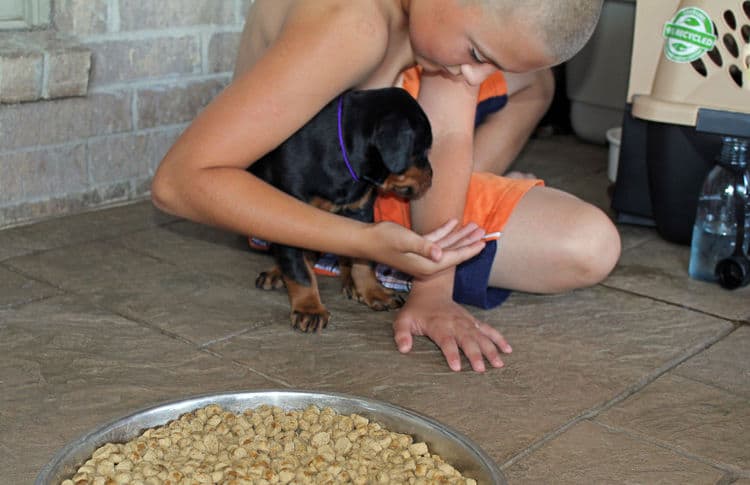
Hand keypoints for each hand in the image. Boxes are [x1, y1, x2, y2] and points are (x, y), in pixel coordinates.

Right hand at [365, 219, 485, 278]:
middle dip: (469, 241)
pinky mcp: (416, 249)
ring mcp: (421, 257)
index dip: (470, 249)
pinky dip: (444, 232)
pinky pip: (435, 241)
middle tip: (485, 231)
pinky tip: (453, 222)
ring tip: (474, 225)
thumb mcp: (405, 241)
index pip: (454, 258)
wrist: (365, 240)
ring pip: (446, 246)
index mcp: (426, 265)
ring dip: (459, 235)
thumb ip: (425, 247)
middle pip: (453, 252)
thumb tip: (441, 254)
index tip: (484, 243)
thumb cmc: (384, 239)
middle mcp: (426, 264)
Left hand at [393, 283, 511, 371]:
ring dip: (491, 349)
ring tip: (499, 364)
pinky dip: (499, 338)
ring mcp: (466, 322)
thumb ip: (401, 334)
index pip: (446, 341)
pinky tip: (508, 349)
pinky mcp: (473, 321)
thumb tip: (404, 349)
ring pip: (481, 336)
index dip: (451, 354)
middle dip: (475, 354)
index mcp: (438, 325)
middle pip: (467, 340)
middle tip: (482, 369)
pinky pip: (488, 329)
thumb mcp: (403, 320)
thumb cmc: (416, 310)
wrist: (431, 290)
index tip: (457, 367)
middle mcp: (455, 323)